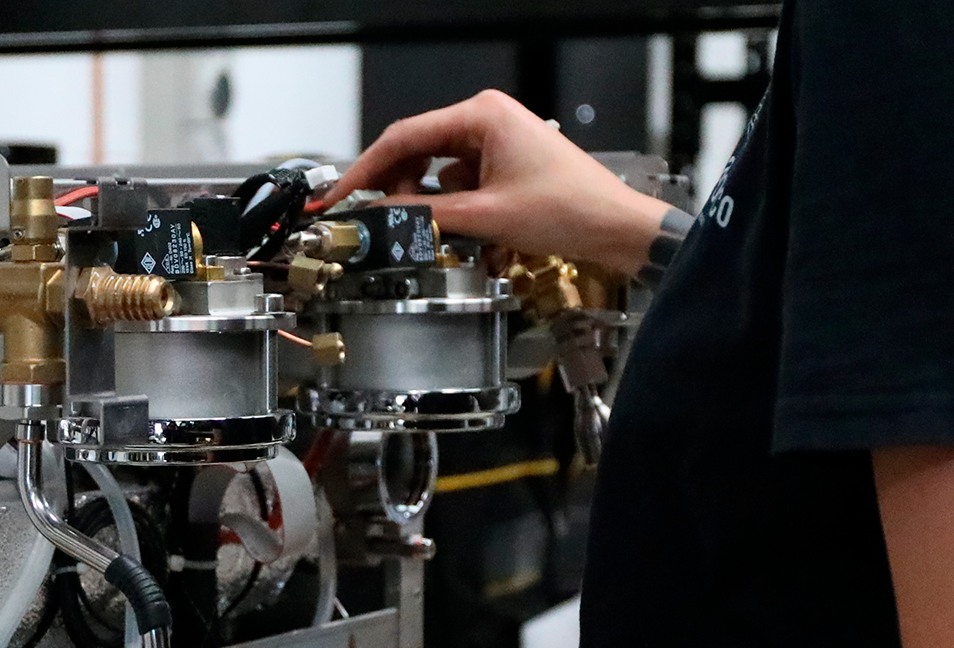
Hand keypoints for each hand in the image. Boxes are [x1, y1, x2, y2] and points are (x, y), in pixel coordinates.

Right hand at [322, 89, 669, 276]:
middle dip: (394, 187)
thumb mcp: (484, 216)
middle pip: (416, 150)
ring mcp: (495, 140)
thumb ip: (424, 214)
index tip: (339, 194)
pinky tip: (456, 227)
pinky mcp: (503, 163)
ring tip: (425, 228)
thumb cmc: (569, 210)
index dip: (364, 169)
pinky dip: (449, 203)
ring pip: (435, 168)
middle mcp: (486, 118)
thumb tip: (379, 216)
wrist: (615, 228)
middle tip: (372, 218)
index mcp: (482, 114)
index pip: (404, 137)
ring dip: (424, 199)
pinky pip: (457, 180)